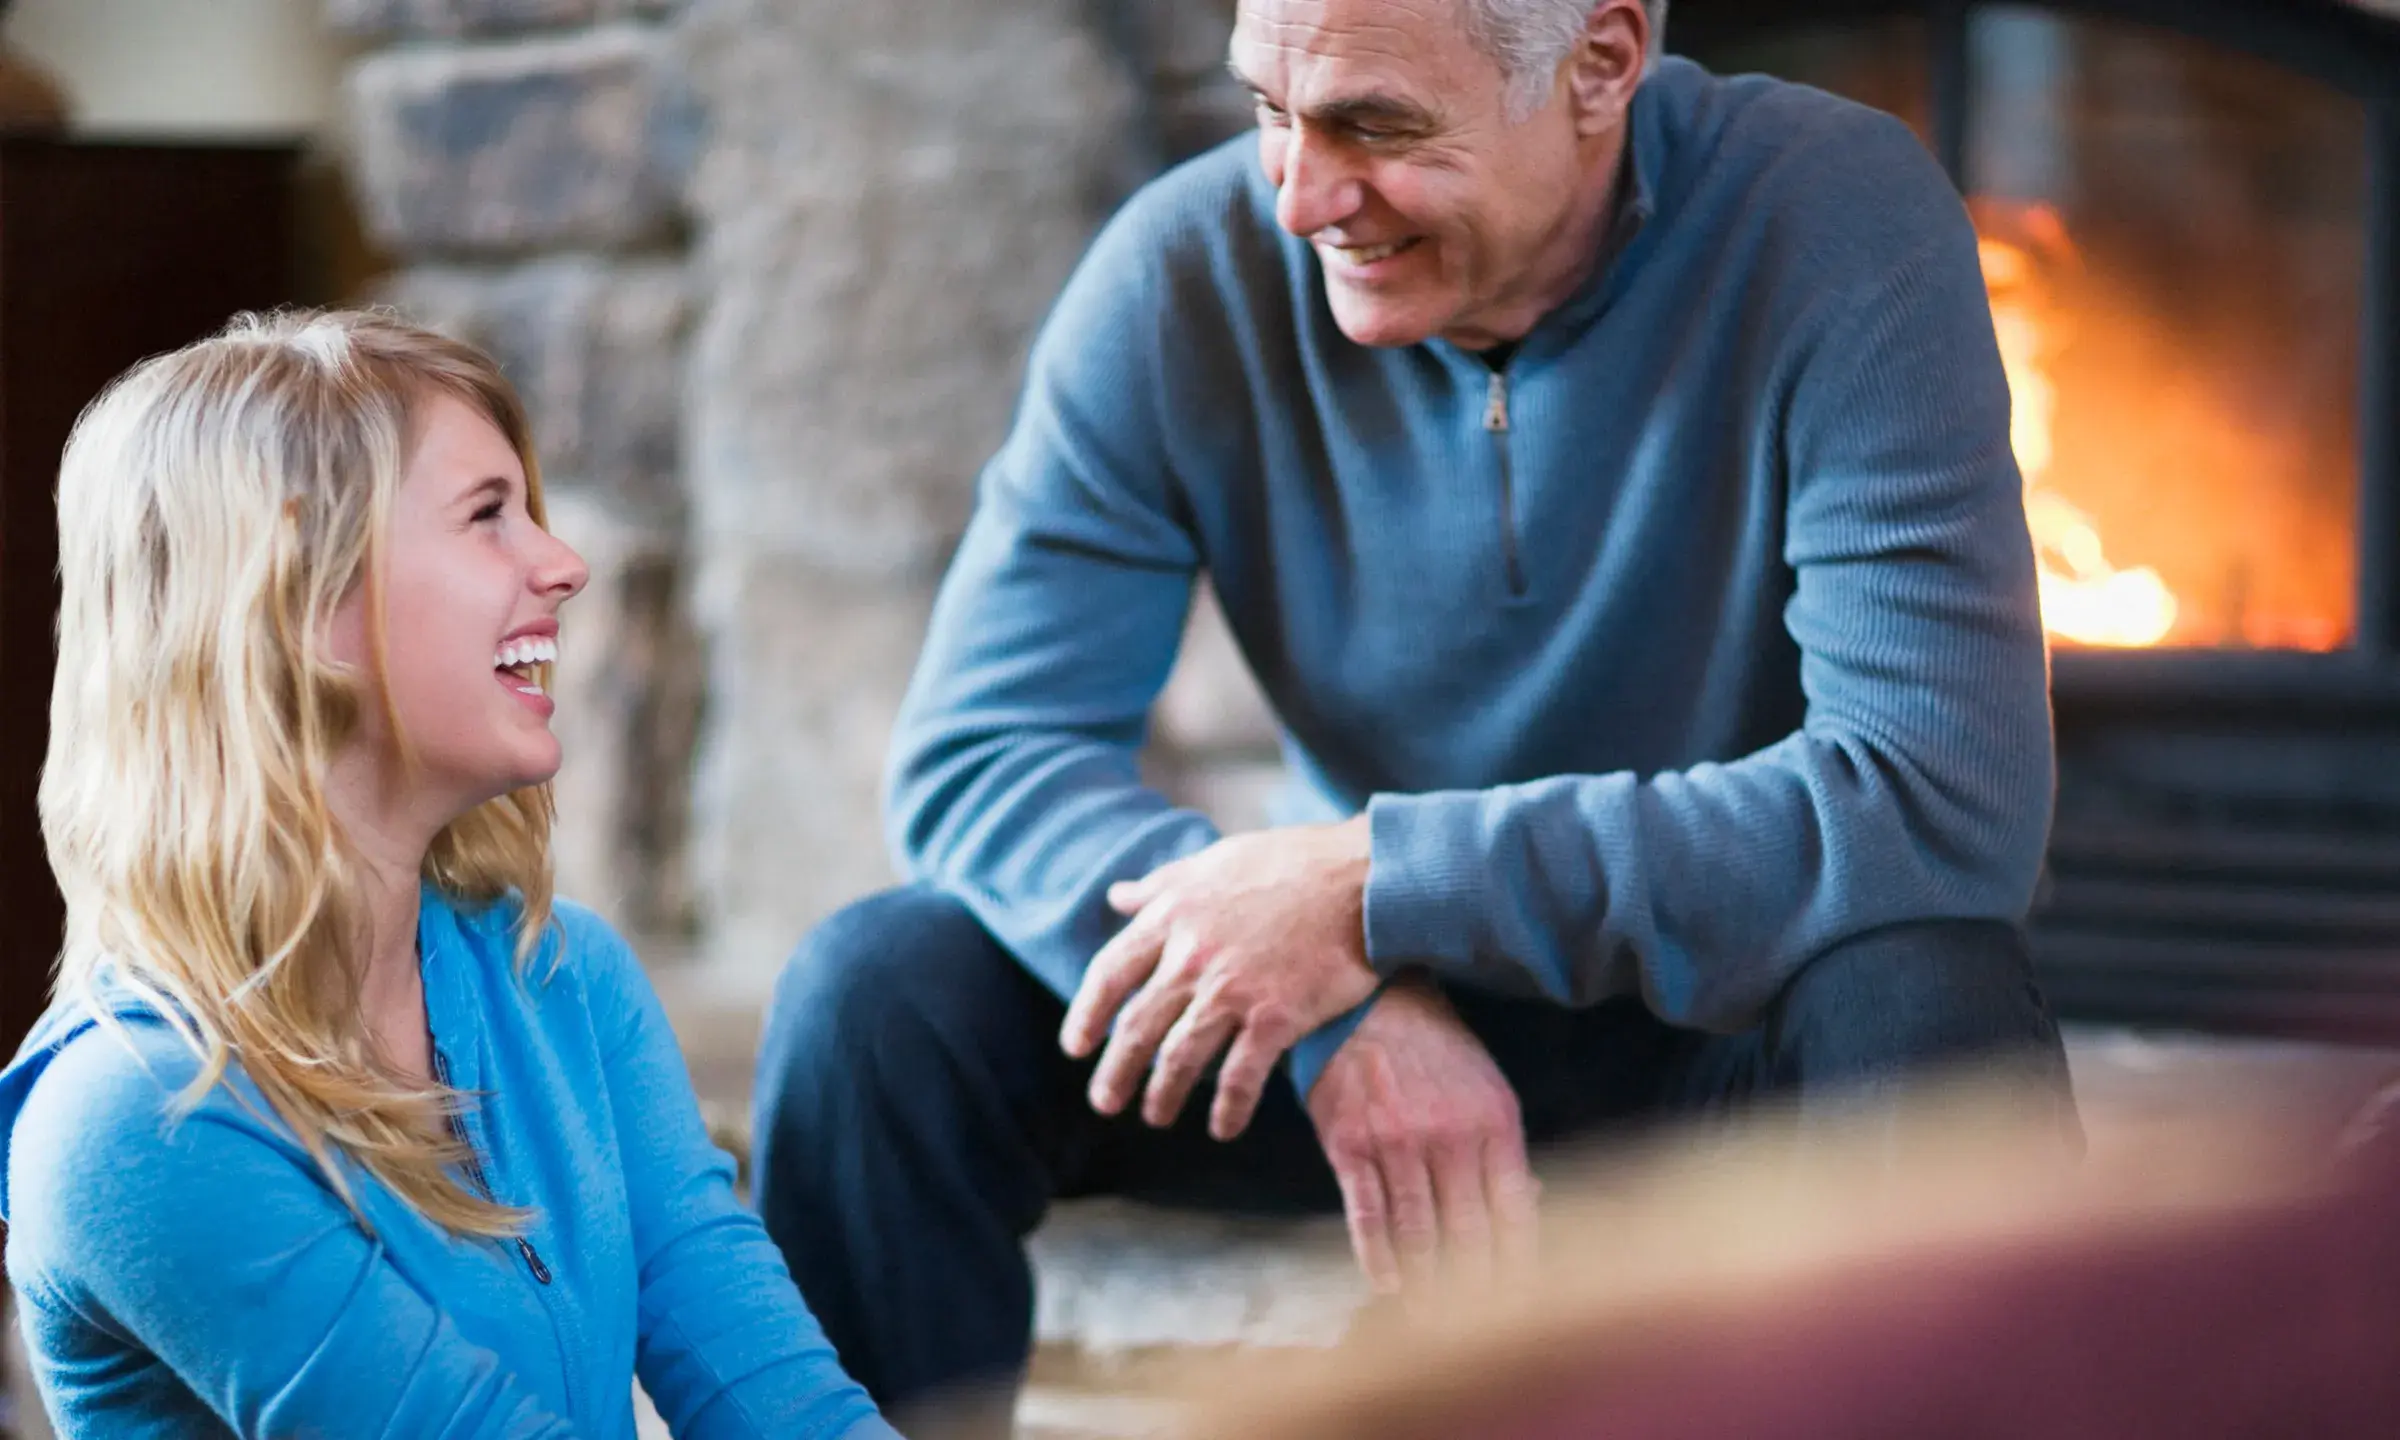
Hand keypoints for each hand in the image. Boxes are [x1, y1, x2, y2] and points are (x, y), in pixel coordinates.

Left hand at [1062, 817, 1380, 1140]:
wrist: (1364, 877)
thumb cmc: (1293, 862)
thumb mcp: (1215, 860)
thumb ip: (1162, 884)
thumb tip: (1117, 896)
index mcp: (1173, 915)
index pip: (1109, 973)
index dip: (1087, 1014)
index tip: (1076, 1046)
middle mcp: (1193, 956)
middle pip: (1137, 1026)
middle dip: (1115, 1072)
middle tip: (1105, 1101)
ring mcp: (1232, 989)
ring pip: (1179, 1058)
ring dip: (1162, 1096)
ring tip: (1156, 1116)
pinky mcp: (1275, 1017)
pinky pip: (1240, 1077)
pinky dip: (1228, 1109)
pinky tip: (1222, 1129)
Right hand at [1305, 978, 1539, 1300]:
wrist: (1368, 1000)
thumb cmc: (1434, 1047)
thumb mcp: (1485, 1085)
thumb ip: (1504, 1147)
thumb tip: (1534, 1204)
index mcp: (1495, 1122)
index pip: (1515, 1210)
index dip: (1519, 1263)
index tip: (1523, 1304)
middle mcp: (1450, 1136)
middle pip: (1468, 1232)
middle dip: (1474, 1287)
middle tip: (1477, 1331)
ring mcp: (1397, 1141)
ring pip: (1417, 1230)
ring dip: (1426, 1283)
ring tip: (1433, 1320)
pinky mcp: (1349, 1143)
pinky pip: (1367, 1212)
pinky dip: (1378, 1255)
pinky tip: (1388, 1285)